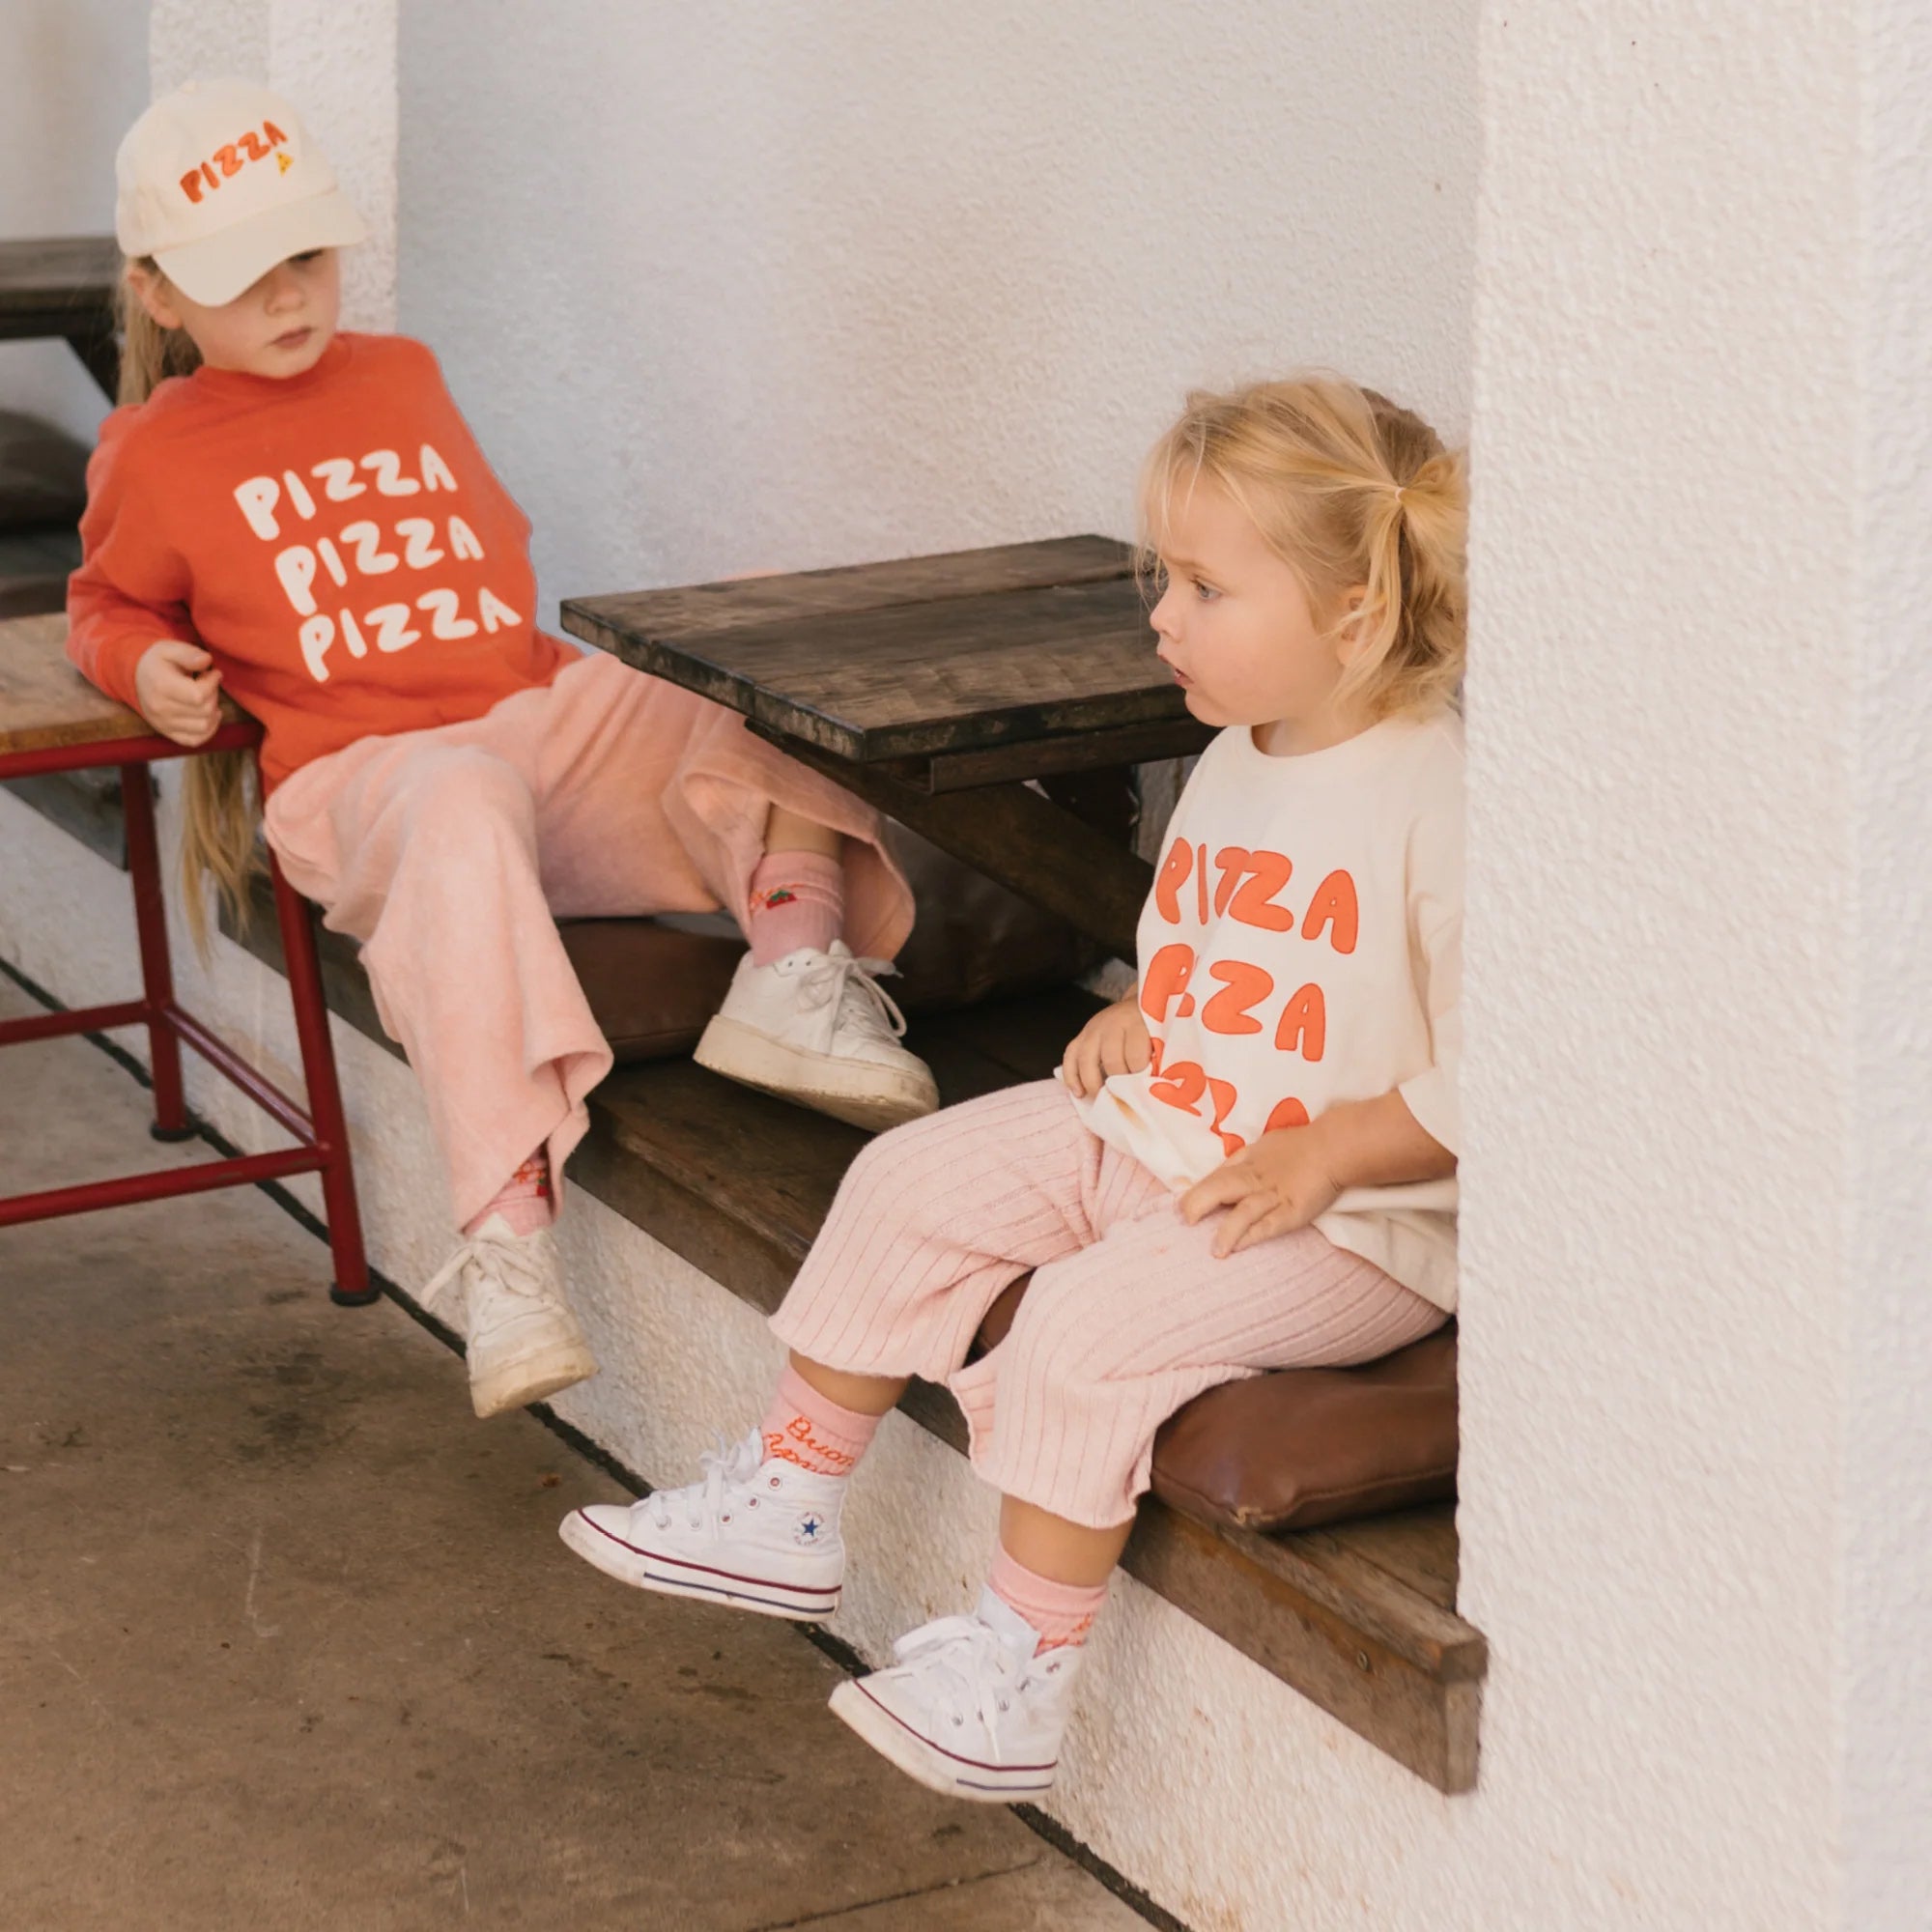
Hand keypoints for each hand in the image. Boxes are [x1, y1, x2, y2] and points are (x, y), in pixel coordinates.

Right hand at [133, 640, 221, 746]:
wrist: (137, 677)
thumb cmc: (158, 661)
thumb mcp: (169, 649)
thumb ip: (189, 654)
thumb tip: (207, 660)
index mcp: (162, 687)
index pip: (199, 695)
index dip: (213, 683)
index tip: (213, 673)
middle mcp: (161, 709)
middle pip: (205, 710)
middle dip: (214, 694)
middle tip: (208, 683)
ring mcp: (163, 724)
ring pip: (204, 726)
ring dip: (213, 711)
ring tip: (207, 698)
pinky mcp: (167, 733)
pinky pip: (195, 740)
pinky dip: (208, 730)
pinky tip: (209, 715)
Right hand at [1060, 994, 1150, 1097]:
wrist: (1138, 1006)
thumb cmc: (1153, 1028)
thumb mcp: (1161, 1038)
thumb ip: (1157, 1059)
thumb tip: (1152, 1088)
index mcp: (1136, 1023)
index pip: (1136, 1056)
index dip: (1139, 1078)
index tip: (1143, 1090)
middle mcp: (1112, 1023)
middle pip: (1111, 1059)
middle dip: (1117, 1083)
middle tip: (1125, 1097)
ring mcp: (1093, 1029)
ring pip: (1086, 1059)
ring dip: (1093, 1083)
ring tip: (1101, 1099)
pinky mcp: (1081, 1035)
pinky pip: (1070, 1057)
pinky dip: (1071, 1077)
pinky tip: (1079, 1093)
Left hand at [1181, 1124, 1343, 1257]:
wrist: (1334, 1146)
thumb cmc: (1299, 1146)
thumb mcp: (1264, 1145)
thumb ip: (1243, 1161)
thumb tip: (1220, 1176)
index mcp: (1246, 1162)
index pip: (1215, 1177)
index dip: (1195, 1192)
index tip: (1179, 1207)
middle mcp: (1256, 1178)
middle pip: (1221, 1188)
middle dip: (1198, 1204)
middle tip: (1184, 1220)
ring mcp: (1274, 1195)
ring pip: (1244, 1212)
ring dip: (1227, 1231)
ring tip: (1214, 1251)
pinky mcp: (1292, 1211)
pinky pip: (1270, 1225)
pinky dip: (1253, 1236)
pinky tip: (1239, 1247)